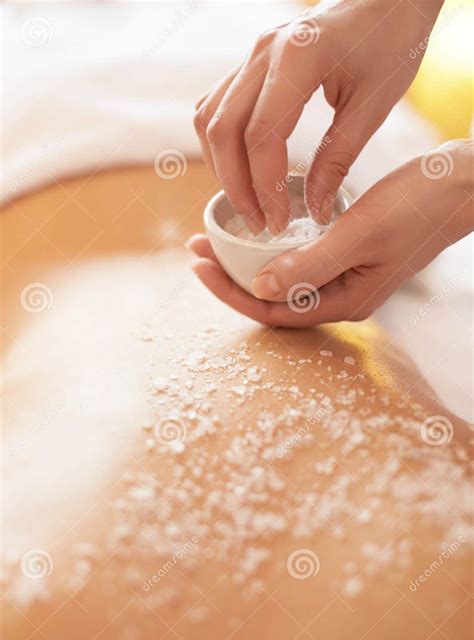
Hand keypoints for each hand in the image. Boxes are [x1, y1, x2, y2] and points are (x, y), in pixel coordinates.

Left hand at [189, 141, 472, 327]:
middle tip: (195, 250)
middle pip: (272, 300)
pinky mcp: (348, 257)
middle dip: (230, 279)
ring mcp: (345, 278)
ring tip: (214, 242)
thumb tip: (258, 287)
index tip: (199, 264)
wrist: (461, 187)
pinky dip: (271, 250)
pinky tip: (254, 232)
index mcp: (344, 302)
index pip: (272, 311)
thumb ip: (310, 264)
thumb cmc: (418, 208)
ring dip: (246, 264)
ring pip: (283, 280)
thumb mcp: (360, 234)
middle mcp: (341, 297)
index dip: (230, 292)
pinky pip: (299, 262)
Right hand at [193, 0, 443, 233]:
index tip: (278, 222)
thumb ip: (337, 159)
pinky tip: (242, 170)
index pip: (261, 136)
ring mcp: (252, 54)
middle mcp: (263, 51)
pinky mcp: (251, 62)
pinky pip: (216, 106)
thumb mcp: (373, 106)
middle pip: (222, 131)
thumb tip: (315, 211)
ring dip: (222, 168)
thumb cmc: (391, 41)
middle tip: (260, 224)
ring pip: (209, 119)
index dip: (264, 187)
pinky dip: (221, 145)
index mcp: (297, 57)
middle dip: (236, 186)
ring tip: (249, 203)